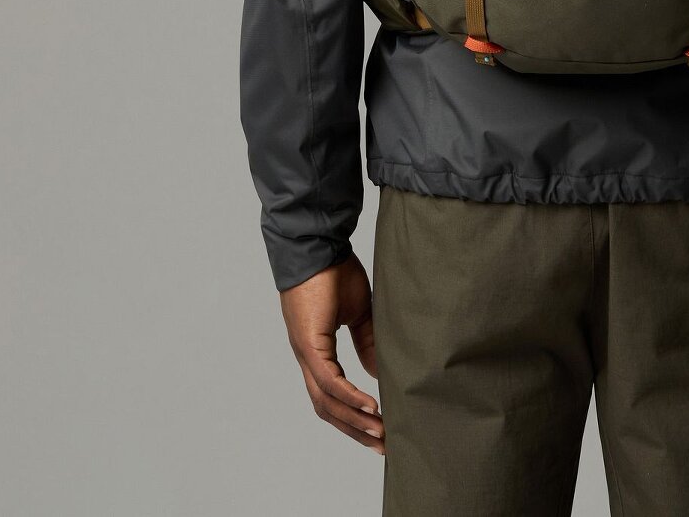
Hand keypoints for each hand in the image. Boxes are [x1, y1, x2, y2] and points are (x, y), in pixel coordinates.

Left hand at [280, 254, 383, 452]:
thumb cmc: (334, 270)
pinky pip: (329, 381)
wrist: (317, 243)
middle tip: (382, 444)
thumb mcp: (358, 311)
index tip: (377, 430)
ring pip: (326, 401)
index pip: (330, 395)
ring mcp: (305, 352)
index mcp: (316, 350)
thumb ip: (366, 341)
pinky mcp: (310, 344)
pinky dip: (349, 397)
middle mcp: (307, 357)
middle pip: (326, 408)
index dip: (351, 416)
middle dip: (354, 429)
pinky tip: (369, 406)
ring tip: (380, 432)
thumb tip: (375, 371)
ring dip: (353, 420)